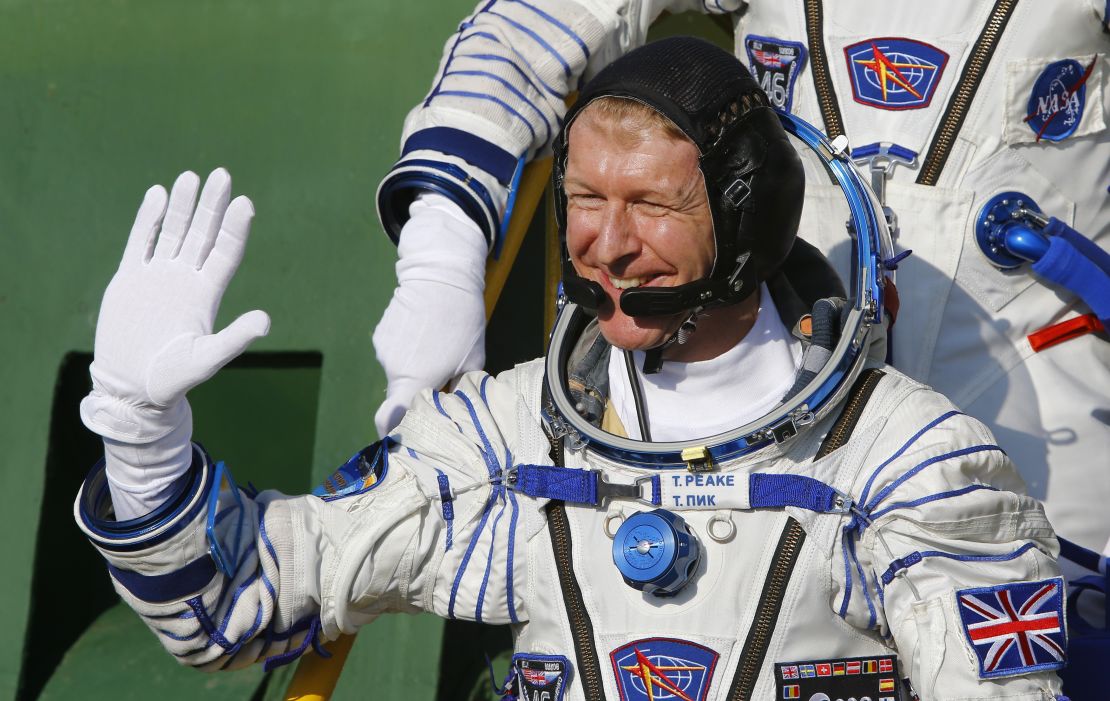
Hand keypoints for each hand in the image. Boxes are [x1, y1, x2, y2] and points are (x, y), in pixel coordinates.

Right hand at [81, 168, 269, 442]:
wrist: (131, 390)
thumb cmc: (172, 380)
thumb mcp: (206, 360)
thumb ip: (235, 339)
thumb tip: (266, 321)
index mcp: (206, 295)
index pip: (225, 253)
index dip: (236, 229)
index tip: (246, 203)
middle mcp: (185, 280)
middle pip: (203, 234)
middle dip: (213, 205)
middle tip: (223, 174)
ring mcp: (158, 277)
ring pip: (173, 232)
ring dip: (184, 205)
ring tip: (192, 176)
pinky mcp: (130, 279)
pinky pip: (141, 242)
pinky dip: (149, 219)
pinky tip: (158, 194)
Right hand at [372, 194, 486, 435]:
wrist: (440, 274)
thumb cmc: (462, 320)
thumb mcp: (472, 360)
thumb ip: (461, 390)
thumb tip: (454, 409)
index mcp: (416, 378)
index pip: (392, 418)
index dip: (394, 431)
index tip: (402, 437)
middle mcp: (393, 368)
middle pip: (401, 396)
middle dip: (418, 395)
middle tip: (442, 381)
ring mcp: (383, 350)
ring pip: (398, 374)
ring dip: (414, 371)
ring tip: (436, 350)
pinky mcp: (380, 335)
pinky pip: (393, 355)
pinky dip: (407, 353)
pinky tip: (424, 335)